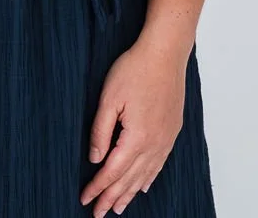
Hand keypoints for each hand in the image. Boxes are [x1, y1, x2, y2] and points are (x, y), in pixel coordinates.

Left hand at [81, 37, 188, 215]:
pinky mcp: (172, 131)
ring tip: (118, 207)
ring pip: (146, 175)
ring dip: (130, 192)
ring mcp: (166, 139)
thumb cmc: (135, 70)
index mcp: (137, 137)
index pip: (113, 171)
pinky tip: (143, 186)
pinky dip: (149, 178)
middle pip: (130, 178)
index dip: (98, 187)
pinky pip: (159, 163)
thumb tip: (94, 158)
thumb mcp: (108, 99)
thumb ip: (100, 131)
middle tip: (98, 213)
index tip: (85, 199)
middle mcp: (155, 144)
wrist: (165, 54)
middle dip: (112, 197)